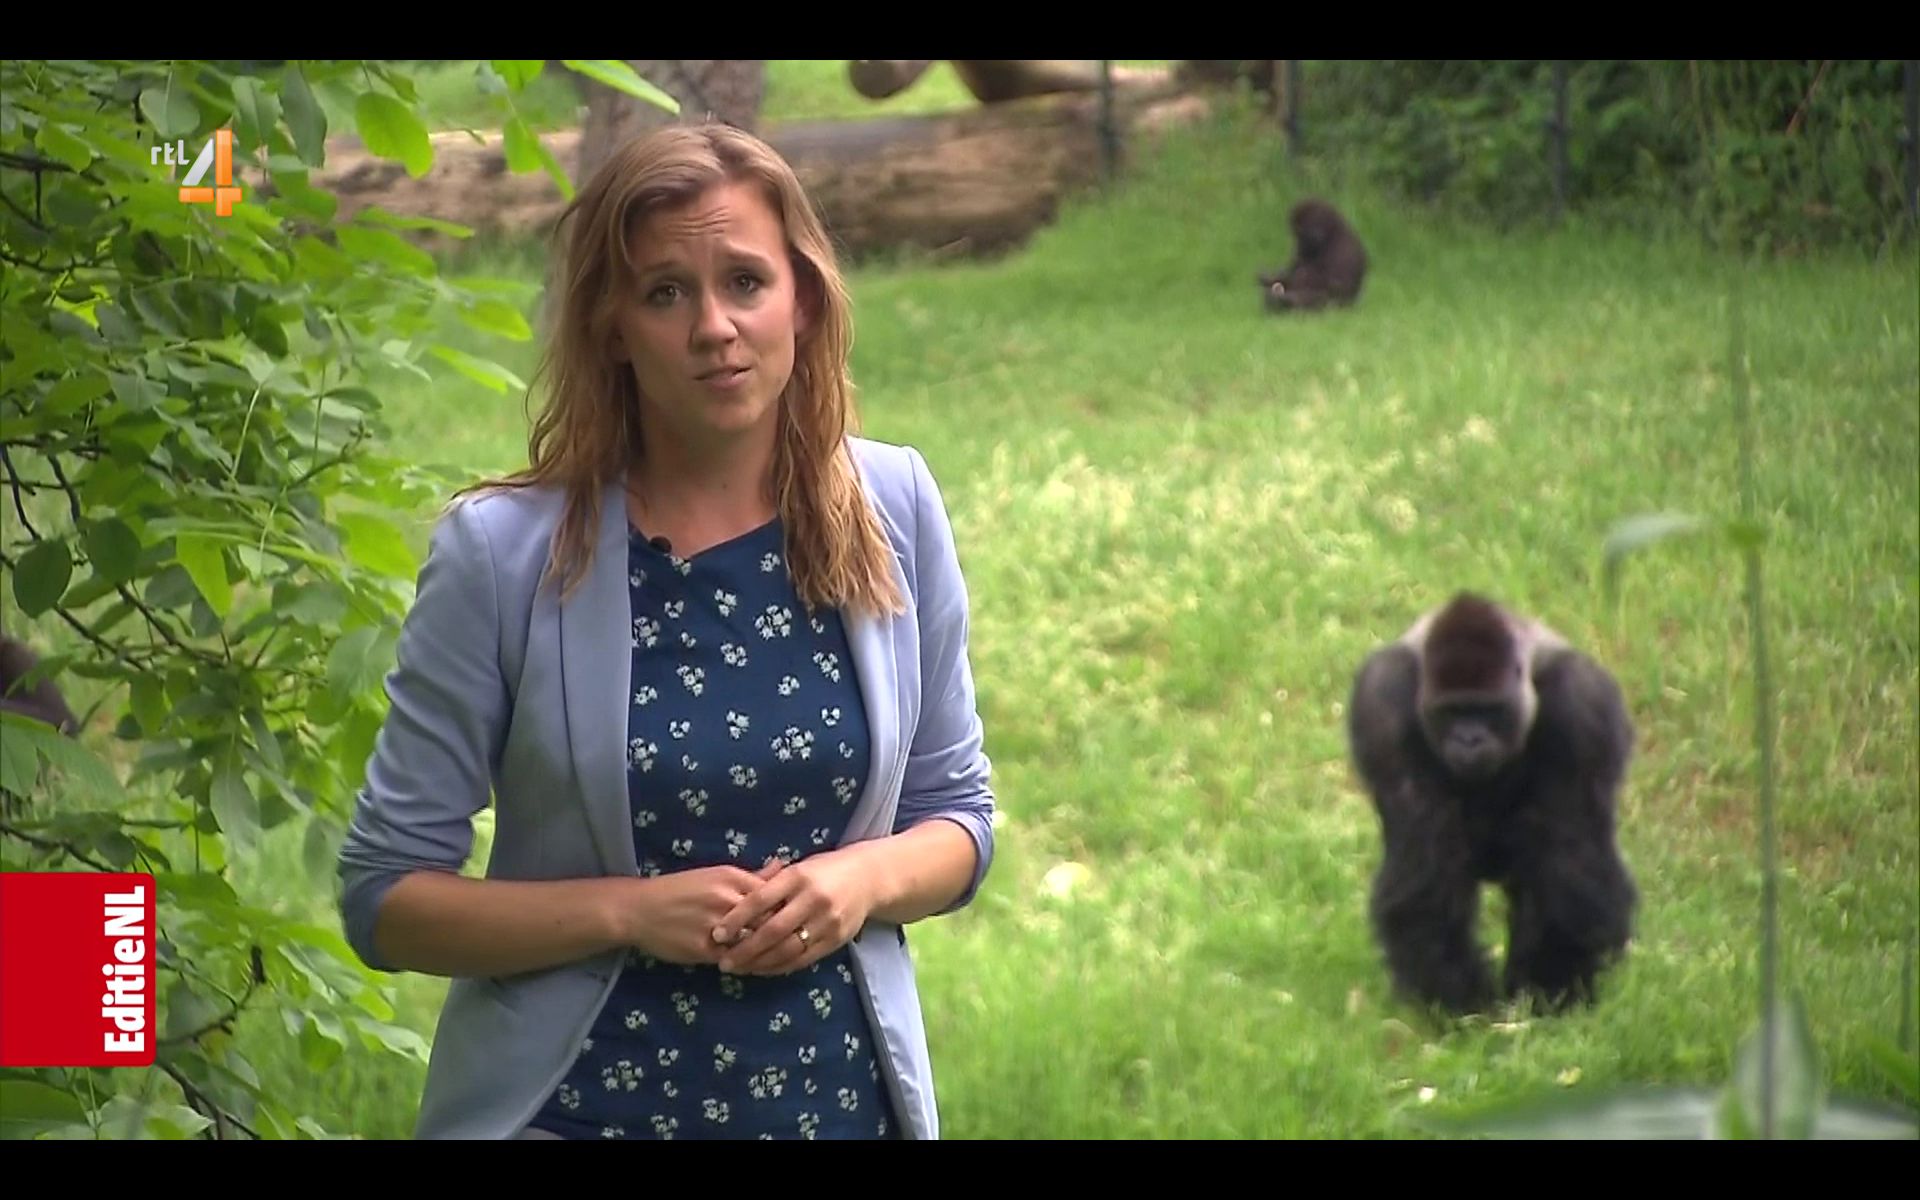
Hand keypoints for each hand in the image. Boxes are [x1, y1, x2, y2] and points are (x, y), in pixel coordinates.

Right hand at [618, 863, 775, 966]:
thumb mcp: (716, 875)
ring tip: (772, 955)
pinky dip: (745, 963)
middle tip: (788, 940)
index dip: (787, 909)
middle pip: (769, 919)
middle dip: (780, 932)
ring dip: (765, 951)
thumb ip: (751, 876)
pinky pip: (735, 960)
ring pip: (754, 943)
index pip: (775, 895)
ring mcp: (715, 926)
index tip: (792, 916)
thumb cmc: (679, 890)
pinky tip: (750, 964)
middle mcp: (726, 899)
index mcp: (731, 878)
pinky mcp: (704, 950)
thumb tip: (781, 865)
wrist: (638, 909)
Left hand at [709, 848, 877, 975]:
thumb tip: (733, 905)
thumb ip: (770, 885)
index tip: (717, 934)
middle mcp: (813, 899)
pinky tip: (764, 970)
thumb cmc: (824, 871)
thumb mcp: (797, 869)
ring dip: (760, 963)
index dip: (736, 919)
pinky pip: (803, 959)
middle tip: (724, 962)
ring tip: (740, 969)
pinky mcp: (836, 940)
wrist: (869, 878)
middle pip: (773, 930)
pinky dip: (781, 967)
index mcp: (798, 876)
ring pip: (788, 949)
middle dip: (745, 949)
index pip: (760, 900)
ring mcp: (827, 922)